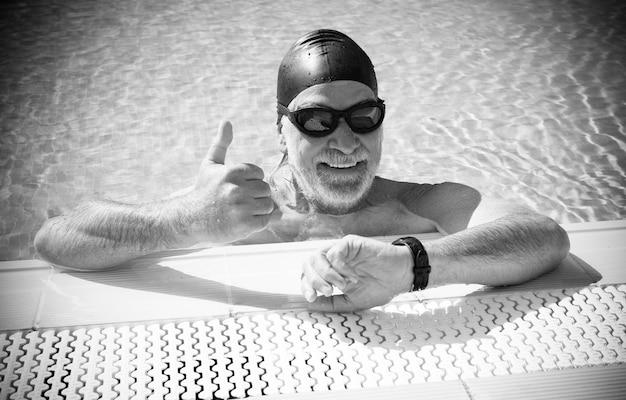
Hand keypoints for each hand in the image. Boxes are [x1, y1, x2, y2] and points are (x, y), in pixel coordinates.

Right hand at [183, 120, 274, 243]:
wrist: (189, 219)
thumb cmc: (203, 191)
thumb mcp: (210, 164)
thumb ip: (221, 143)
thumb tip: (226, 121)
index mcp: (233, 172)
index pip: (259, 173)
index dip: (250, 181)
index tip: (236, 188)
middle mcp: (237, 188)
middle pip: (265, 189)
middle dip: (255, 196)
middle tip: (239, 202)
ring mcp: (241, 207)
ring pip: (268, 205)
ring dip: (258, 210)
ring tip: (241, 211)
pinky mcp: (245, 225)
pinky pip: (266, 220)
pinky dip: (258, 222)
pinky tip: (243, 221)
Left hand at [301, 235, 413, 311]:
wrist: (400, 277)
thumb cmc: (380, 287)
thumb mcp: (352, 301)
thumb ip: (331, 303)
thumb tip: (311, 304)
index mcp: (330, 272)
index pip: (308, 275)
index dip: (306, 286)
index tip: (312, 299)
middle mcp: (332, 260)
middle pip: (308, 264)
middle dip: (314, 280)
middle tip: (328, 292)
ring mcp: (340, 250)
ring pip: (318, 256)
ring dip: (326, 274)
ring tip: (342, 285)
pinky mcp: (350, 243)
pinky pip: (335, 252)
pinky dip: (340, 267)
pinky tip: (352, 277)